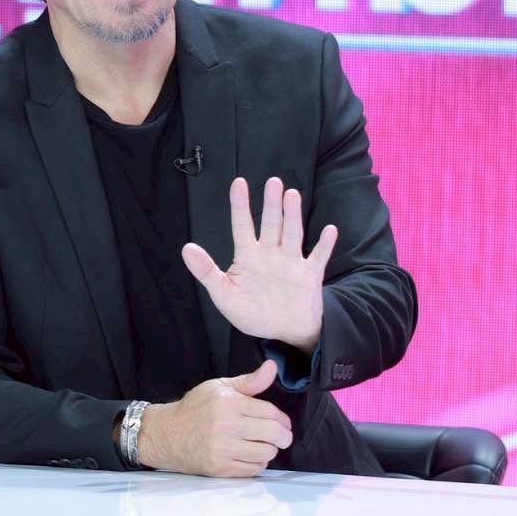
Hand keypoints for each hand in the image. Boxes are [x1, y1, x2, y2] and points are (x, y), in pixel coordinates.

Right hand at [138, 359, 291, 476]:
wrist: (168, 434)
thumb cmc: (195, 408)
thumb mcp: (220, 386)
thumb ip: (249, 381)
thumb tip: (272, 367)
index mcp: (229, 403)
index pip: (269, 412)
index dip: (282, 419)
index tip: (284, 423)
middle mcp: (227, 426)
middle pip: (272, 434)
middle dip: (284, 436)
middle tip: (283, 437)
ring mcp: (224, 450)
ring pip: (265, 454)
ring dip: (270, 450)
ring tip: (264, 445)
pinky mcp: (221, 469)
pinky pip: (252, 470)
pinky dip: (257, 464)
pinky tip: (251, 455)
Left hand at [182, 177, 336, 351]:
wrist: (282, 333)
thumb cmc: (252, 311)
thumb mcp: (224, 294)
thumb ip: (206, 271)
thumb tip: (186, 249)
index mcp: (248, 256)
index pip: (242, 226)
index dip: (240, 205)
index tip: (238, 183)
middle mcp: (271, 253)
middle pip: (271, 224)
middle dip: (271, 204)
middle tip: (273, 182)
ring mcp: (291, 262)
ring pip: (292, 234)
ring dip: (292, 216)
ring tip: (292, 195)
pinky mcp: (310, 275)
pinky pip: (318, 257)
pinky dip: (324, 244)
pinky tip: (330, 230)